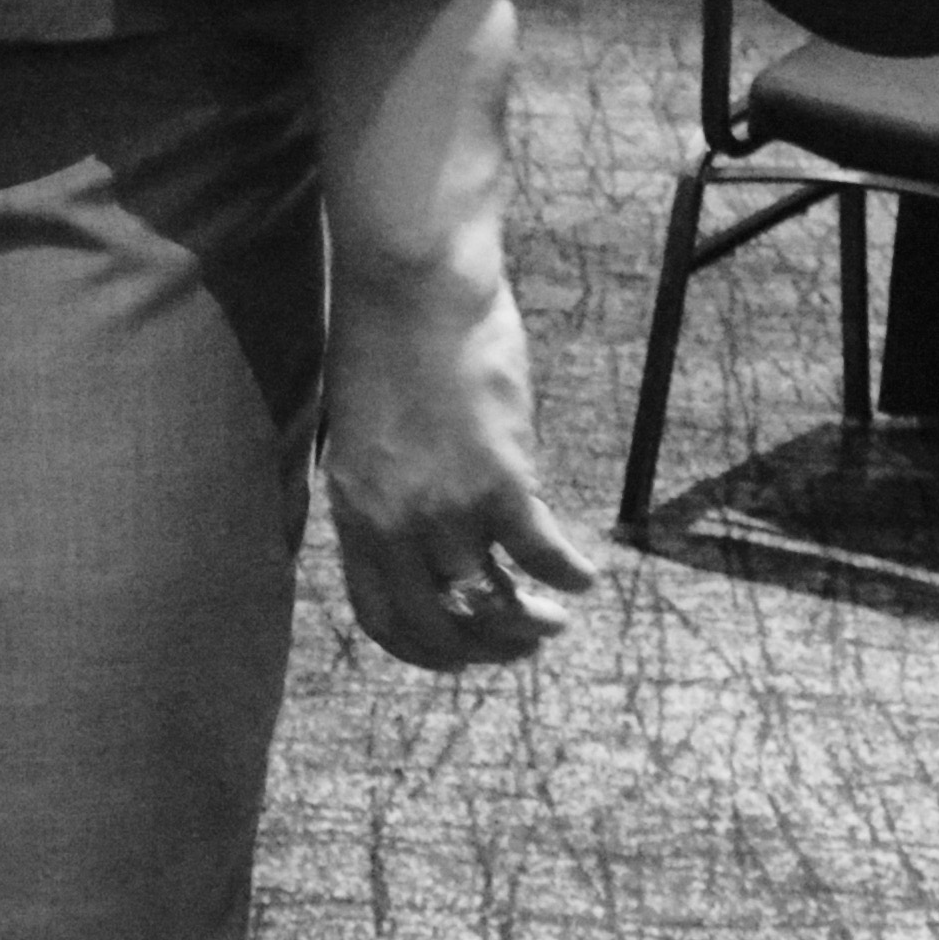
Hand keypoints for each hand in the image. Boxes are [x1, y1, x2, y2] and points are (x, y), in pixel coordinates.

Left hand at [322, 252, 603, 669]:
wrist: (412, 285)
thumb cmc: (384, 339)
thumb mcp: (361, 430)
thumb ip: (384, 488)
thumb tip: (417, 532)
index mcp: (353, 510)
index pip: (382, 616)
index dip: (424, 649)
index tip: (459, 654)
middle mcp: (395, 523)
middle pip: (439, 625)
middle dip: (482, 649)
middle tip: (518, 644)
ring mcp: (447, 506)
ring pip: (492, 602)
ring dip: (530, 622)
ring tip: (555, 619)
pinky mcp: (502, 480)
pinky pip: (541, 554)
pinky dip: (568, 575)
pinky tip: (585, 577)